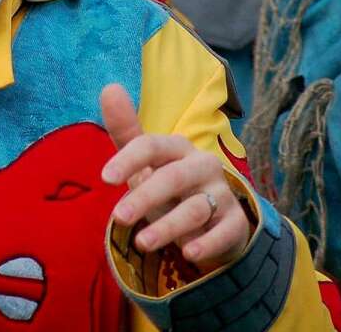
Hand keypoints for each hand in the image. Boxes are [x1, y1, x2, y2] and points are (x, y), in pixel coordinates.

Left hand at [100, 84, 250, 269]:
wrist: (214, 216)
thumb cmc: (171, 185)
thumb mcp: (146, 161)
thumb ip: (126, 130)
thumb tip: (109, 87)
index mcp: (177, 148)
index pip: (152, 146)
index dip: (129, 159)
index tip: (105, 178)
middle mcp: (201, 166)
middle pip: (173, 177)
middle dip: (145, 196)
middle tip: (119, 216)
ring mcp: (221, 194)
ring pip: (196, 208)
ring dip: (169, 226)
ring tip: (142, 243)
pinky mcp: (235, 222)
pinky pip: (225, 231)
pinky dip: (208, 243)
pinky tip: (189, 253)